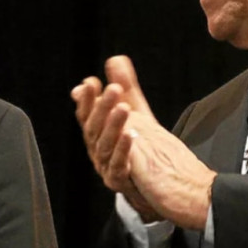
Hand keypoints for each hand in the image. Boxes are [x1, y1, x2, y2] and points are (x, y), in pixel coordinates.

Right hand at [73, 56, 217, 228]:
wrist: (160, 188)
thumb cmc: (144, 149)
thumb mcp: (138, 114)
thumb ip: (126, 89)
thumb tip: (115, 59)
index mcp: (99, 135)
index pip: (88, 115)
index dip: (87, 99)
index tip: (91, 82)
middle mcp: (98, 151)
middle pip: (93, 128)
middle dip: (100, 107)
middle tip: (112, 88)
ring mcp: (107, 168)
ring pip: (104, 146)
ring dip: (112, 124)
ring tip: (122, 107)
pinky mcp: (121, 183)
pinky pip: (119, 166)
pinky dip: (124, 150)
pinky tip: (132, 134)